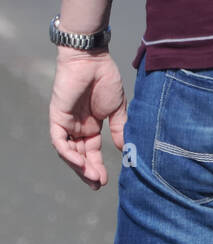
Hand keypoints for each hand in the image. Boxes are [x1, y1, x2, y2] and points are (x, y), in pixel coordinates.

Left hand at [49, 50, 127, 189]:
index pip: (91, 152)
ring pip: (68, 152)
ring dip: (79, 167)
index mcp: (91, 126)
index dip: (97, 167)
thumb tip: (125, 150)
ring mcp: (66, 122)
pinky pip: (59, 141)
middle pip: (79, 156)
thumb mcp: (117, 110)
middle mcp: (77, 127)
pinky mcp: (57, 117)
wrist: (92, 58)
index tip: (105, 182)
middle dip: (88, 172)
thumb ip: (120, 129)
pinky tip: (80, 164)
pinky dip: (68, 154)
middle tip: (98, 185)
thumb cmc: (105, 78)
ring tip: (92, 178)